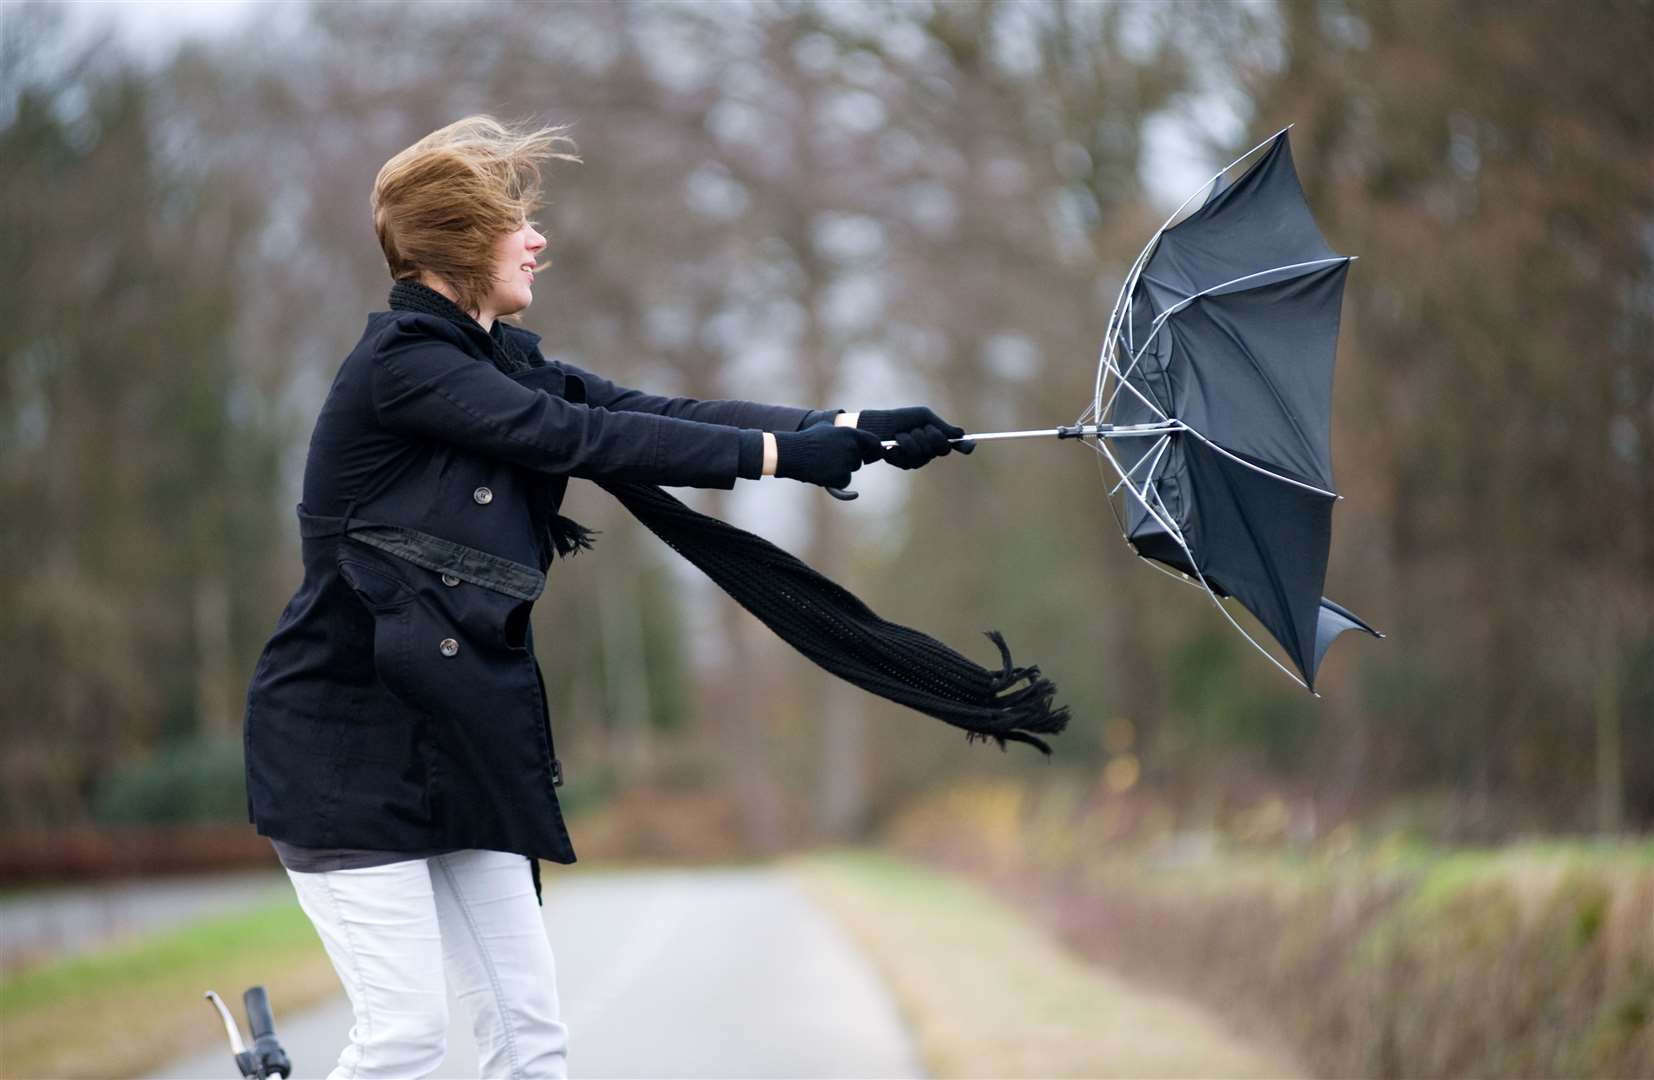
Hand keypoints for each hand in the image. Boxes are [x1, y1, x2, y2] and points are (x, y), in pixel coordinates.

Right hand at [773, 425, 884, 487]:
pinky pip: (844, 482)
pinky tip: (823, 473)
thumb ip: (841, 429)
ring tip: (824, 463)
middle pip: (859, 459)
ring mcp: (848, 462)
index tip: (869, 455)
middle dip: (849, 461)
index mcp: (851, 433)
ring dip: (841, 470)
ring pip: (851, 470)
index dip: (873, 450)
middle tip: (832, 458)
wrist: (794, 453)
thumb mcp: (825, 426)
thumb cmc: (808, 438)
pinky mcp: (841, 476)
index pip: (874, 442)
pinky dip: (836, 481)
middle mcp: (853, 447)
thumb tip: (844, 420)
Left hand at [856, 406, 975, 468]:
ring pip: (924, 453)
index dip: (964, 445)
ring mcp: (918, 460)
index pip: (954, 444)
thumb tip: (962, 433)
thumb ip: (941, 426)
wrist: (878, 425)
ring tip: (901, 434)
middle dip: (930, 435)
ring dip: (911, 439)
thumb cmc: (902, 418)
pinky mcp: (904, 464)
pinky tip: (893, 443)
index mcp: (937, 438)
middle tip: (919, 428)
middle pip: (942, 449)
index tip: (971, 444)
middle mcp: (930, 451)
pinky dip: (901, 445)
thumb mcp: (923, 417)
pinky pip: (909, 458)